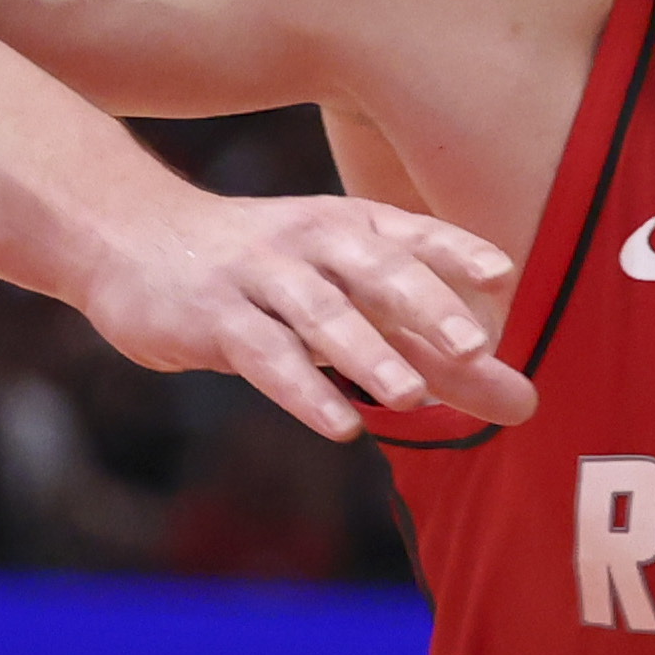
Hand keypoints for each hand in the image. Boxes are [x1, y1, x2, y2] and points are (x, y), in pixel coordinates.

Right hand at [75, 194, 536, 442]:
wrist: (130, 237)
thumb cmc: (264, 275)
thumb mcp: (352, 298)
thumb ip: (434, 352)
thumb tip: (524, 405)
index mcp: (353, 228)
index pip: (413, 236)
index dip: (457, 251)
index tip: (504, 273)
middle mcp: (312, 243)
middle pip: (378, 271)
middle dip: (428, 306)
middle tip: (475, 347)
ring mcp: (260, 277)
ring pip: (322, 314)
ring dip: (368, 354)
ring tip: (412, 396)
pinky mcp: (213, 319)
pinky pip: (264, 354)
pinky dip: (303, 391)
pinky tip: (341, 426)